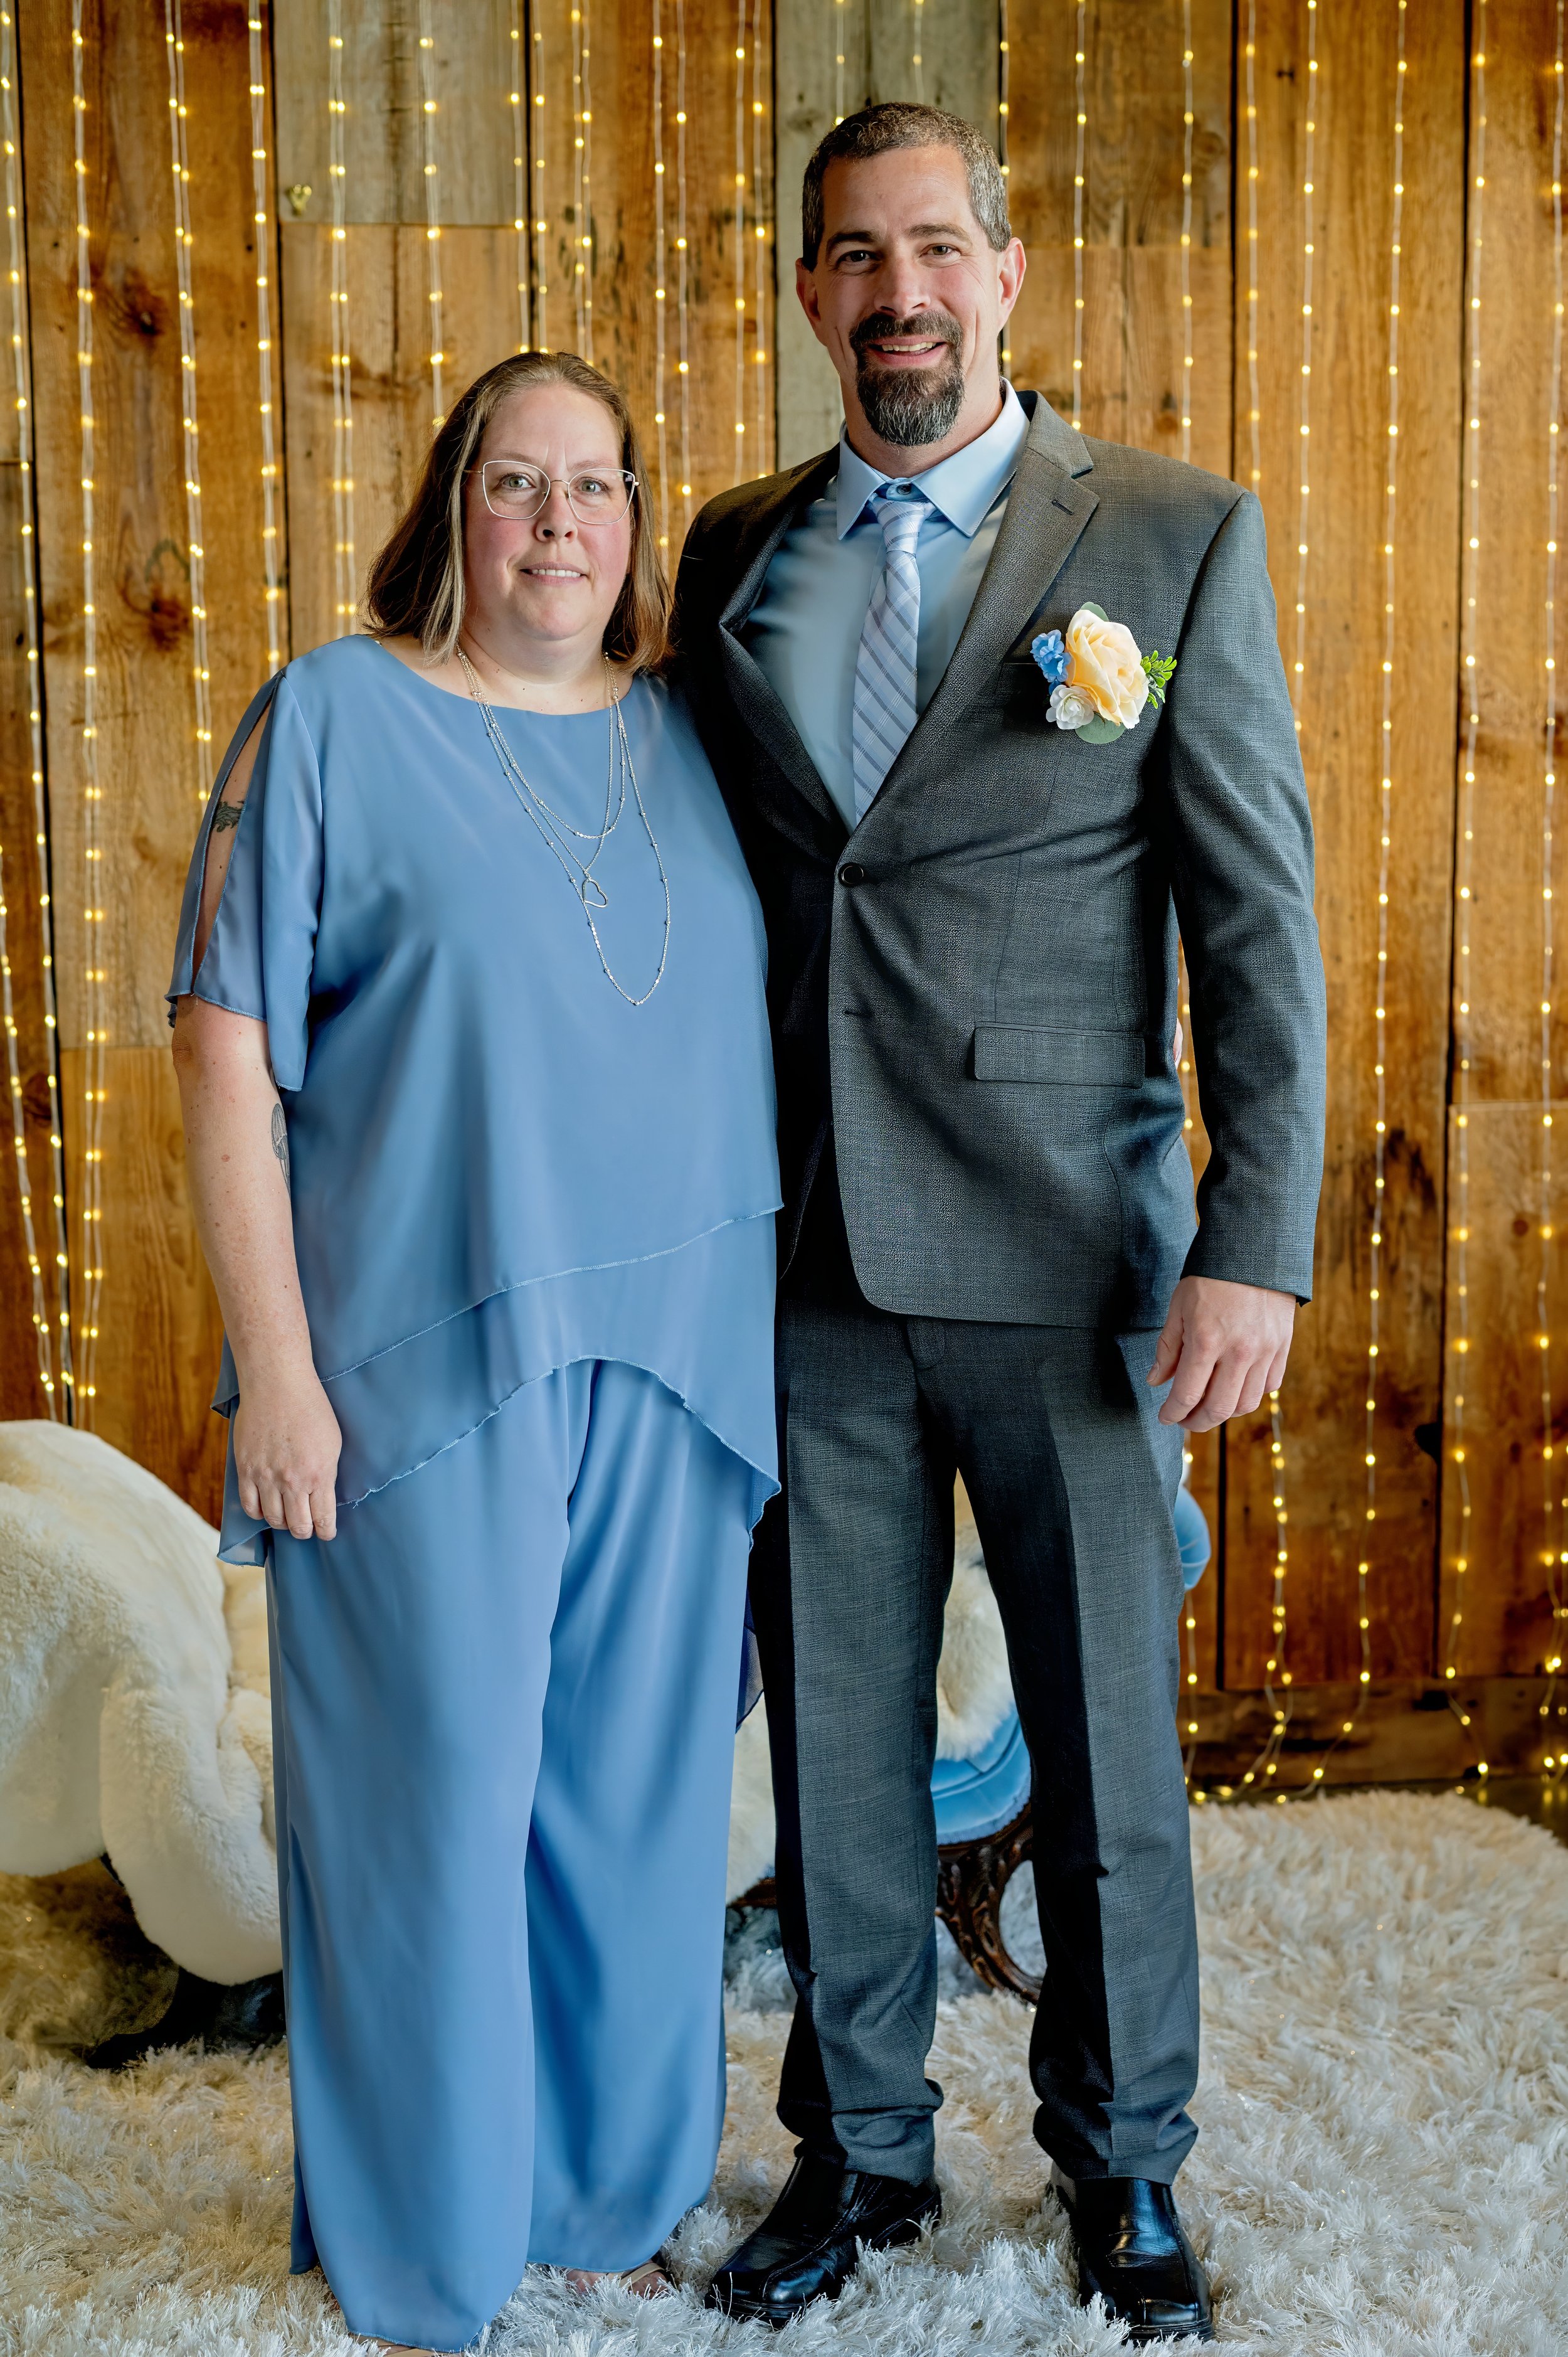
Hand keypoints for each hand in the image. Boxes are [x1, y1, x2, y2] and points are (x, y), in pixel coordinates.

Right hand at [233, 1368, 342, 1540]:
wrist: (277, 1384)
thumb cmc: (311, 1408)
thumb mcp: (333, 1443)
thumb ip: (327, 1474)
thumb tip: (324, 1498)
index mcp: (319, 1474)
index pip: (324, 1520)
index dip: (326, 1532)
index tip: (326, 1533)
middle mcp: (292, 1481)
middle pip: (298, 1526)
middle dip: (305, 1531)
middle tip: (306, 1526)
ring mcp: (266, 1477)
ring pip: (274, 1520)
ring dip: (282, 1523)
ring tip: (287, 1516)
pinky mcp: (245, 1469)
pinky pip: (250, 1506)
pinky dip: (259, 1513)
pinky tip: (266, 1508)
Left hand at [1148, 1274, 1294, 1431]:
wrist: (1254, 1250)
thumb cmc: (1210, 1277)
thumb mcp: (1178, 1308)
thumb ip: (1167, 1349)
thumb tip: (1156, 1381)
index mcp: (1207, 1341)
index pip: (1187, 1395)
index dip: (1172, 1413)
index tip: (1165, 1417)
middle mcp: (1239, 1352)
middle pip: (1219, 1409)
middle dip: (1197, 1422)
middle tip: (1185, 1420)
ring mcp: (1265, 1352)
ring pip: (1246, 1403)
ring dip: (1224, 1411)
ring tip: (1209, 1404)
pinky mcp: (1283, 1347)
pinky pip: (1269, 1386)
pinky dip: (1250, 1393)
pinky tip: (1235, 1385)